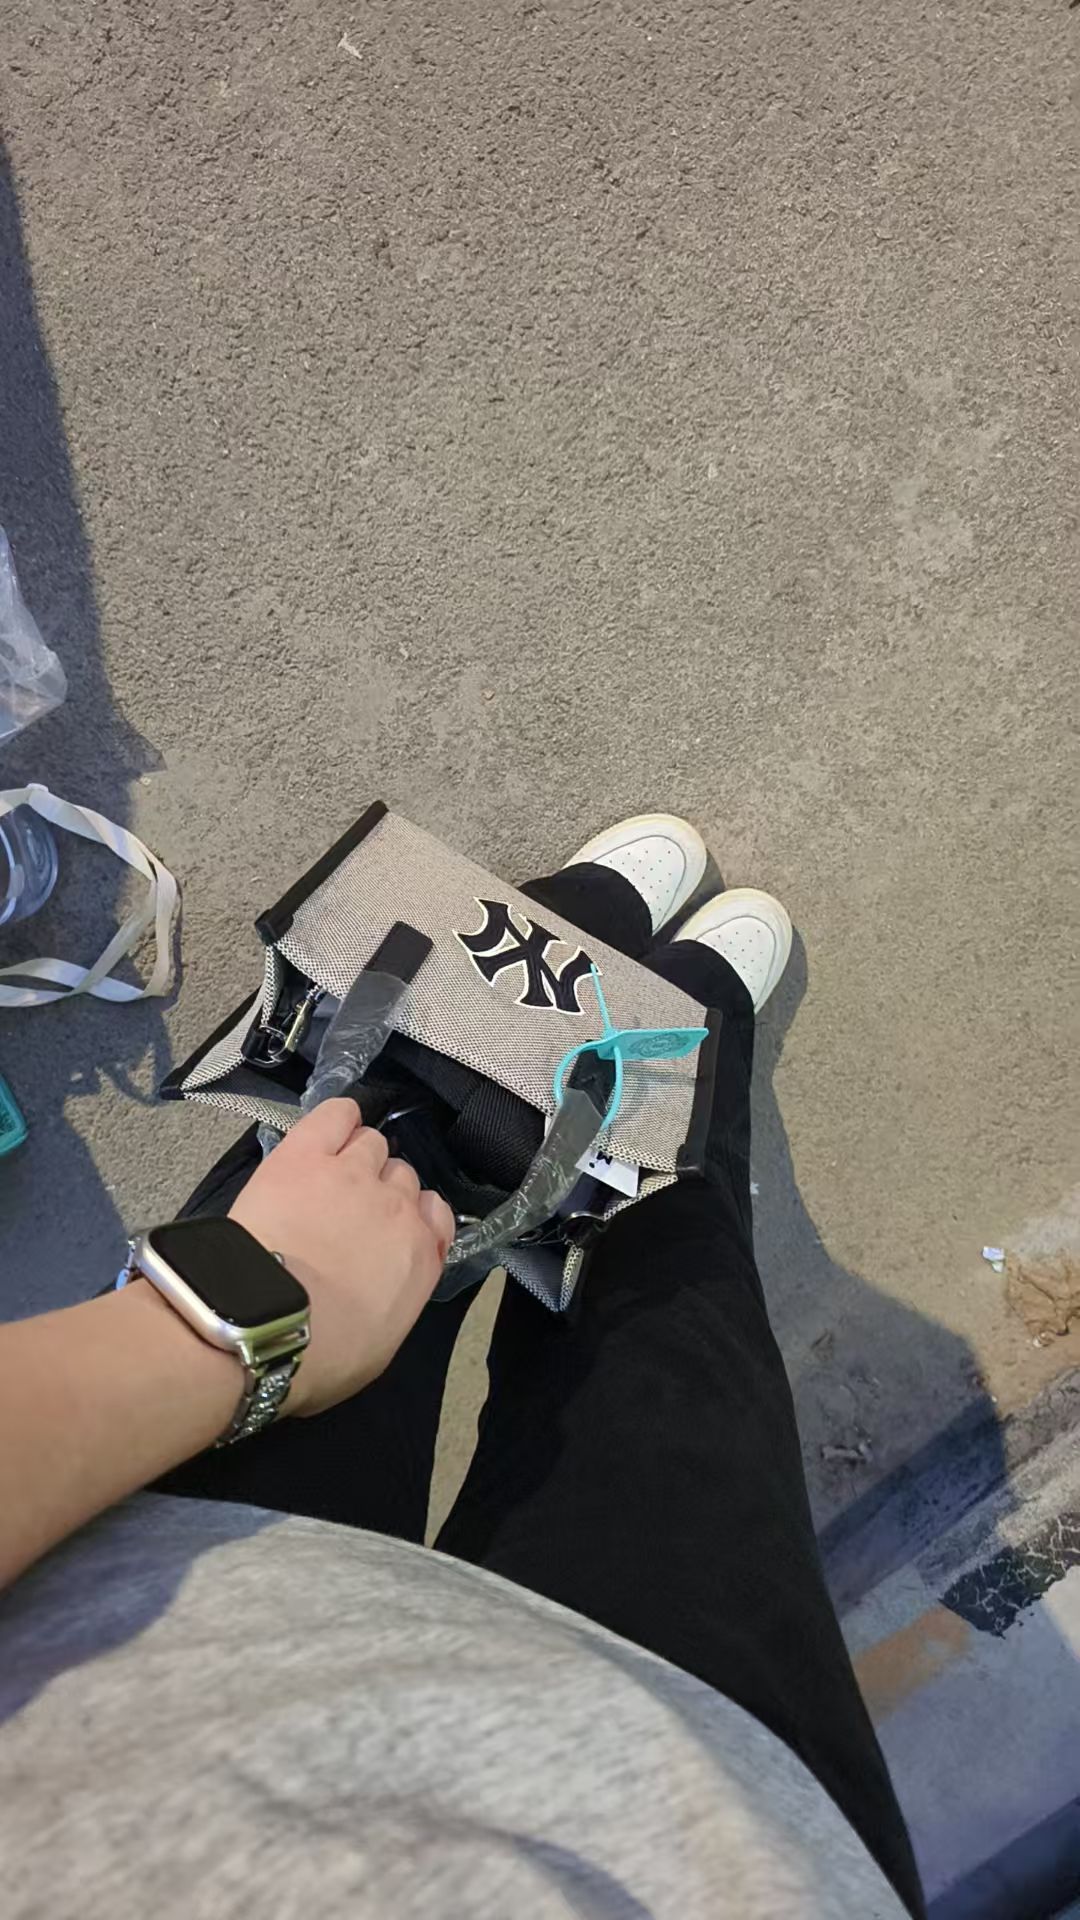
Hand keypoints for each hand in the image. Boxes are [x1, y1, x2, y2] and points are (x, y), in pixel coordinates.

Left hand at [228, 1099, 454, 1415]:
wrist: (262, 1325)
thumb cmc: (319, 1356)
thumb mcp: (379, 1345)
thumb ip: (397, 1298)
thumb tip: (386, 1282)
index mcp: (420, 1255)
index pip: (435, 1214)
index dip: (410, 1218)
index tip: (387, 1232)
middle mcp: (397, 1206)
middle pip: (402, 1176)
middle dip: (379, 1190)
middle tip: (346, 1214)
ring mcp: (353, 1173)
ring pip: (371, 1142)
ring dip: (356, 1156)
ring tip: (328, 1177)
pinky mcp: (306, 1153)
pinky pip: (337, 1114)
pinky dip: (338, 1118)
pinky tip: (328, 1131)